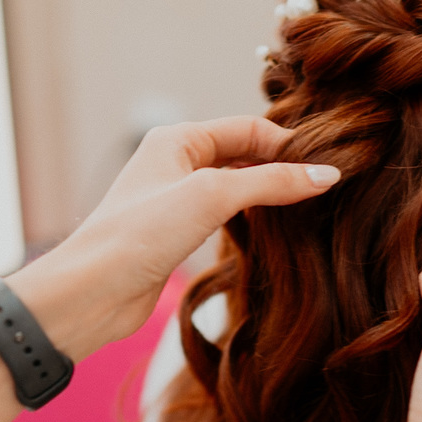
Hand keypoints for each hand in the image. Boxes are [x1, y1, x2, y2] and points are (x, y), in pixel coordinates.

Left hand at [11, 118, 339, 361]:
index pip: (249, 129)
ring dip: (268, 196)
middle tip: (326, 187)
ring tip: (308, 209)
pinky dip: (250, 222)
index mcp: (177, 140)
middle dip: (282, 168)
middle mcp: (174, 164)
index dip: (290, 145)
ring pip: (235, 189)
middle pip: (243, 156)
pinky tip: (273, 235)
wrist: (92, 293)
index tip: (330, 165)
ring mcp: (174, 201)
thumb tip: (326, 175)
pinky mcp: (175, 236)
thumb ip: (271, 182)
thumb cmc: (139, 234)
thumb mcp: (212, 196)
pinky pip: (223, 218)